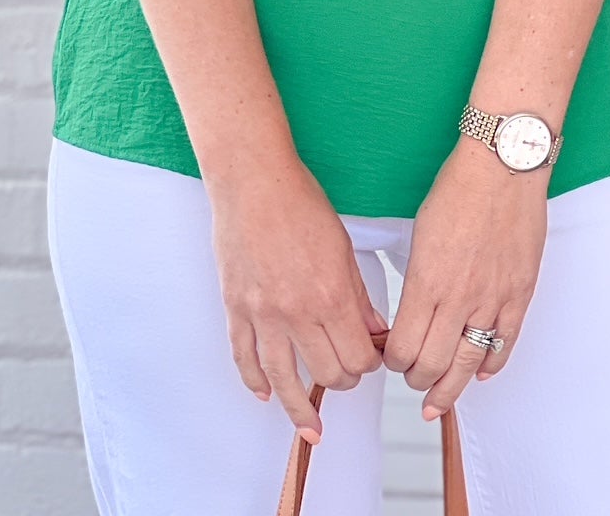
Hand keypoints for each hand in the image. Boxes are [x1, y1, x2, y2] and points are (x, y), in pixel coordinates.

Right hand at [207, 158, 386, 445]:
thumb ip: (359, 295)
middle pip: (326, 372)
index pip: (358, 355)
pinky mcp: (236, 309)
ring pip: (283, 379)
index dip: (369, 363)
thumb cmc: (300, 203)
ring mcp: (262, 314)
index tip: (371, 358)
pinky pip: (244, 358)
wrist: (253, 181)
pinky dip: (255, 382)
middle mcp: (297, 312)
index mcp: (330, 295)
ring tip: (309, 428)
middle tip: (346, 374)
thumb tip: (374, 329)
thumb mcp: (343, 246)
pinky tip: (265, 395)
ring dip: (299, 408)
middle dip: (342, 379)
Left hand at [383, 135, 546, 418]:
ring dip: (451, 389)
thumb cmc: (458, 189)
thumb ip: (418, 279)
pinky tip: (481, 374)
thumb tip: (414, 310)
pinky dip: (491, 365)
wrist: (502, 167)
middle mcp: (459, 298)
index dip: (393, 361)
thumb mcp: (420, 233)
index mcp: (426, 282)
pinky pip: (505, 343)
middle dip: (417, 380)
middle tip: (412, 381)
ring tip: (439, 401)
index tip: (390, 359)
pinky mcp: (519, 294)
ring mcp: (492, 300)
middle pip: (433, 365)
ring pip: (469, 364)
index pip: (403, 346)